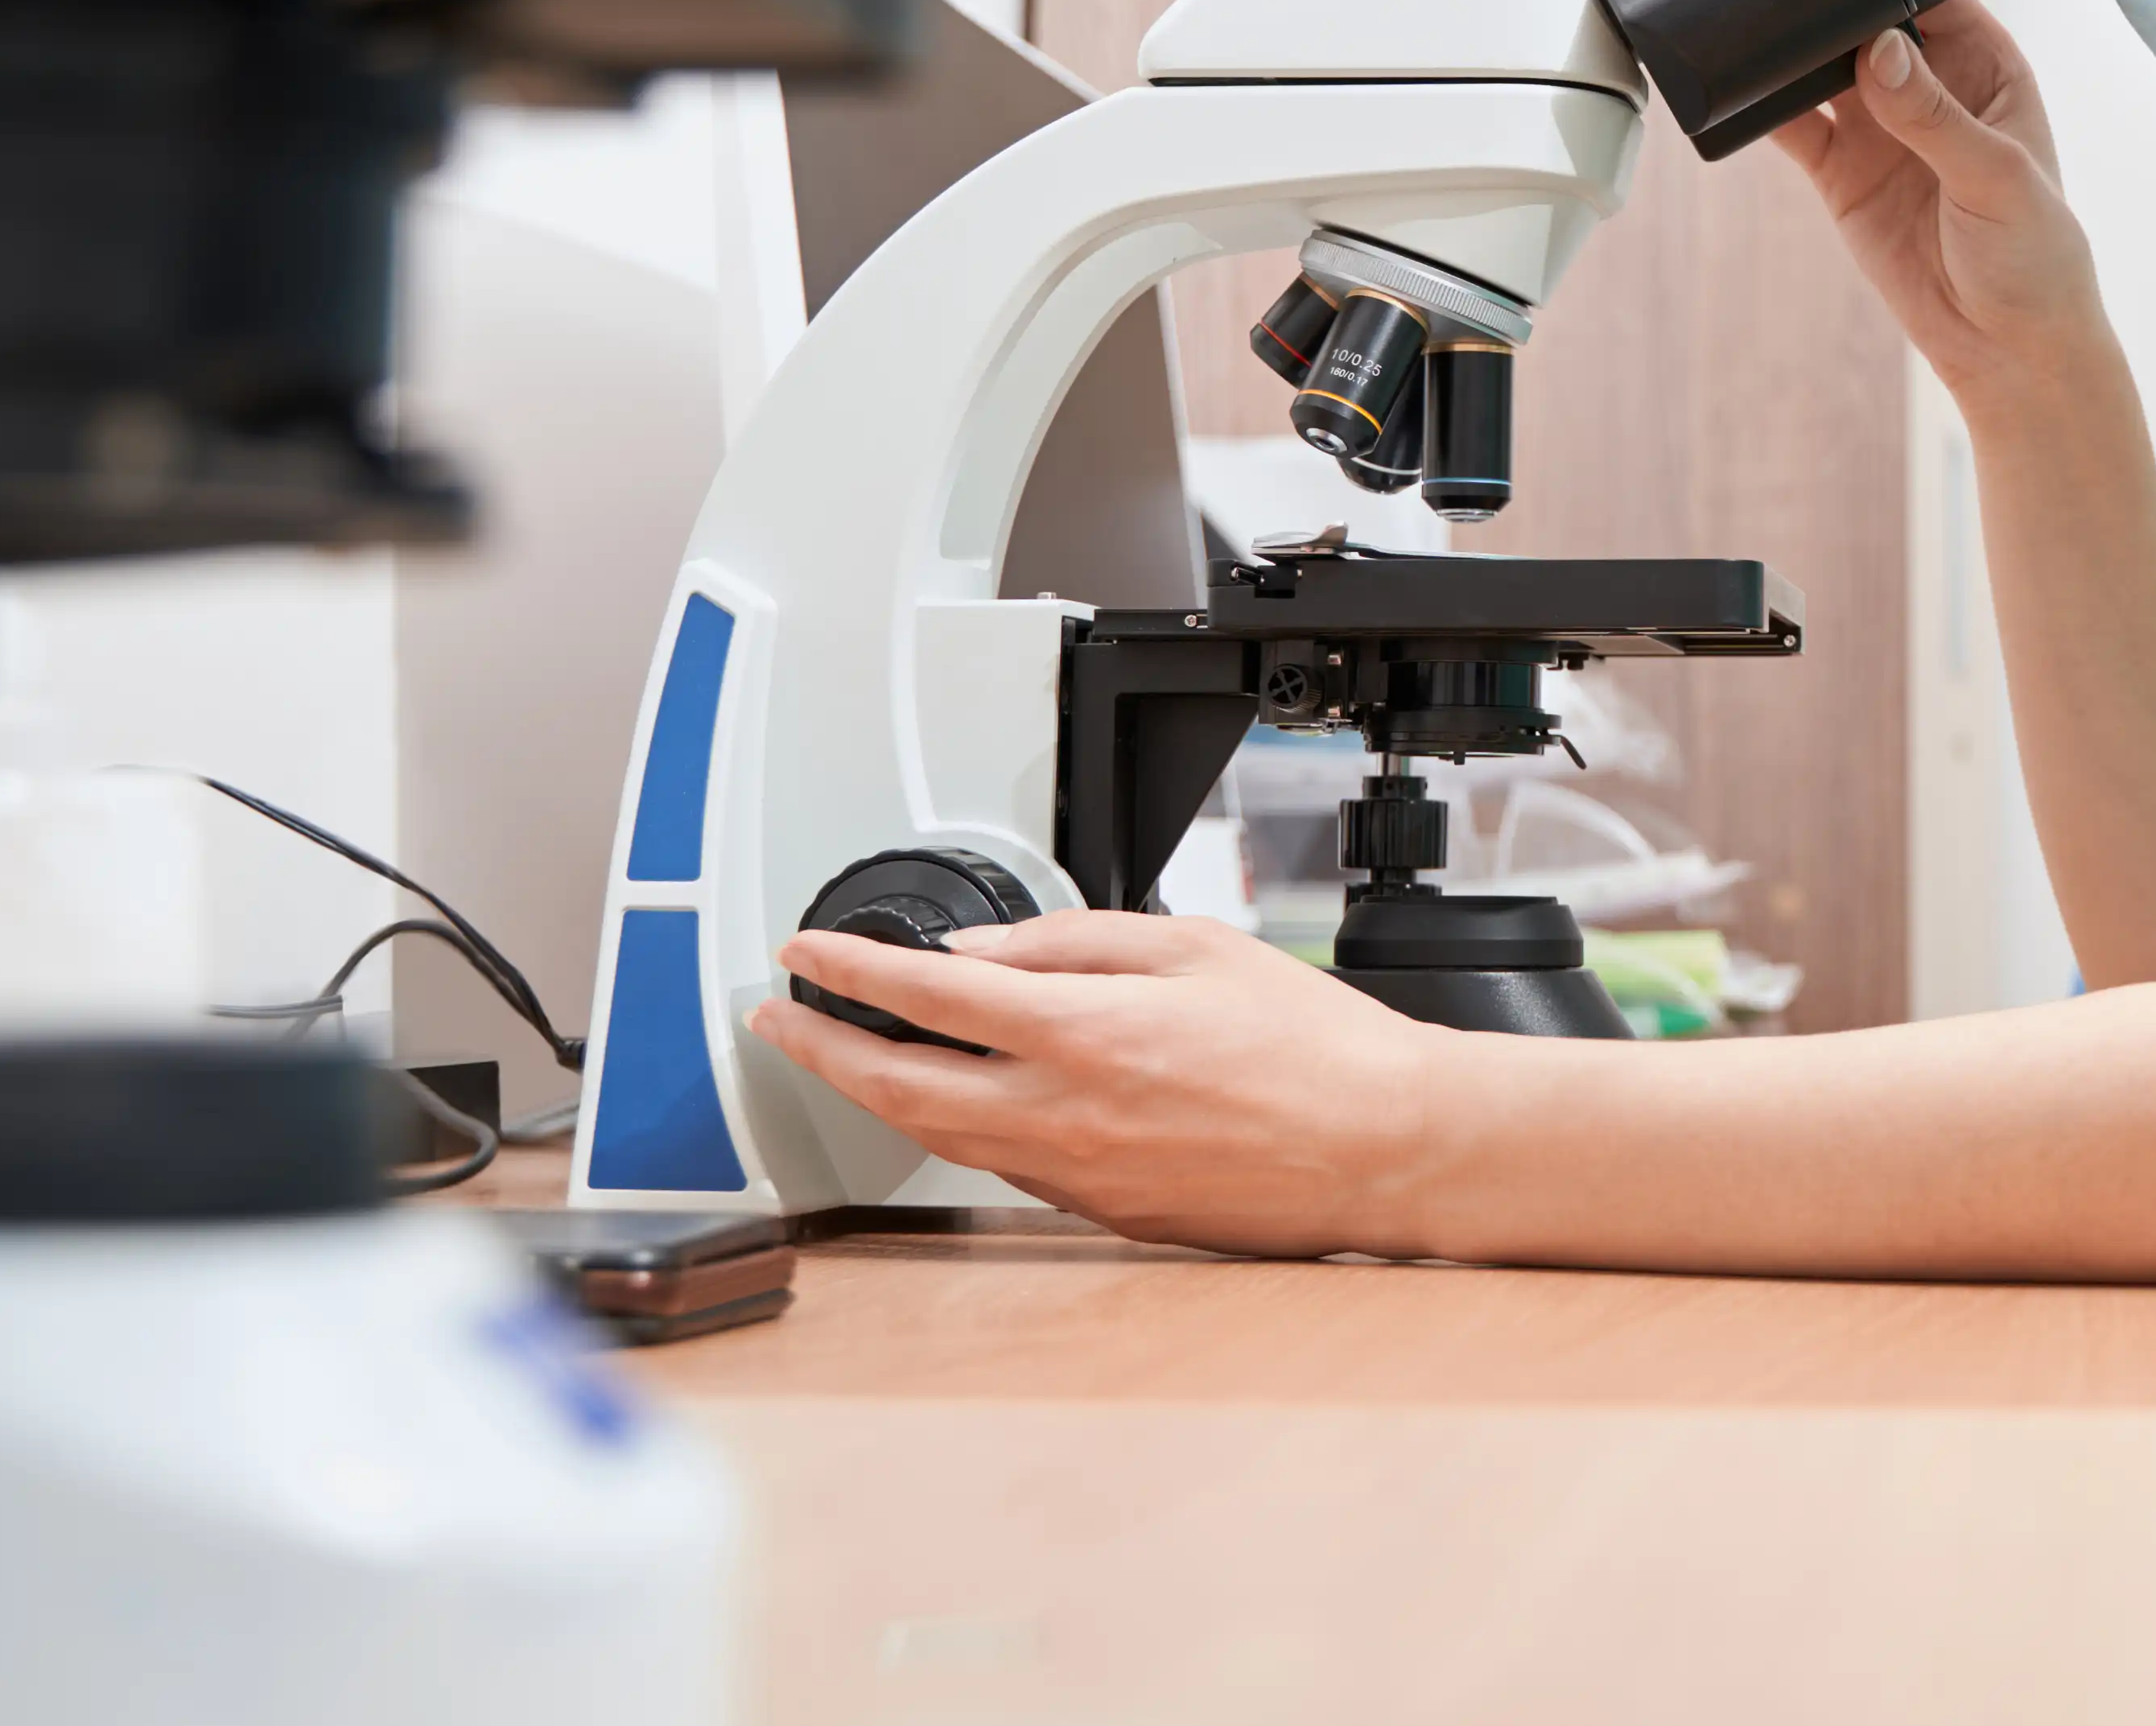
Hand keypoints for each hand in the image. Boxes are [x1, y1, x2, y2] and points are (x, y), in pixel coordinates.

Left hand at [750, 911, 1447, 1250]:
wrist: (1378, 1146)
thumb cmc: (1311, 1044)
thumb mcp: (1193, 947)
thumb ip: (1076, 943)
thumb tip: (984, 954)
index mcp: (1084, 1033)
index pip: (928, 995)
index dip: (850, 971)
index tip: (805, 953)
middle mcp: (1063, 1114)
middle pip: (898, 1088)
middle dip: (822, 1050)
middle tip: (777, 1020)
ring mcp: (1075, 1176)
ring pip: (939, 1137)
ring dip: (878, 1095)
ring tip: (844, 1058)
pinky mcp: (1098, 1213)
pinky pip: (1003, 1166)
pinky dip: (959, 1128)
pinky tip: (957, 1102)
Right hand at [1771, 0, 2106, 399]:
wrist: (2006, 347)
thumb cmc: (2036, 255)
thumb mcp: (1996, 178)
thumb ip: (1935, 116)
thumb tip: (1878, 50)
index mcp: (1985, 63)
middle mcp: (1928, 83)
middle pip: (1866, 19)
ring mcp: (1880, 126)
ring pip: (1821, 65)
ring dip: (1789, 47)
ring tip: (1747, 22)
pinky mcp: (1841, 171)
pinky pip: (1793, 124)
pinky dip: (1761, 107)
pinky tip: (1733, 88)